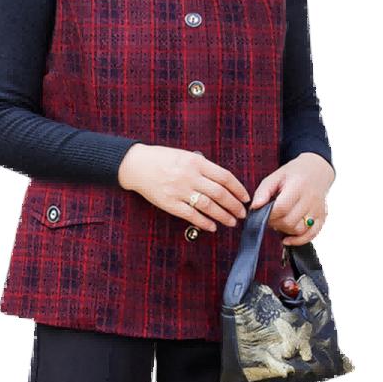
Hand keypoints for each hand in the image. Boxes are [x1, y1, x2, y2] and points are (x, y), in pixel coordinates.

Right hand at [117, 144, 250, 231]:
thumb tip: (222, 180)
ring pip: (208, 206)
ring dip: (223, 216)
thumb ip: (202, 165)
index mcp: (195, 162)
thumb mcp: (184, 154)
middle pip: (219, 193)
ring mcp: (179, 190)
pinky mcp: (169, 203)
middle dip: (234, 205)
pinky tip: (213, 226)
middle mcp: (189, 176)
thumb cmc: (161, 158)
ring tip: (232, 222)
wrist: (137, 165)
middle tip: (242, 213)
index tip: (245, 197)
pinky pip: (191, 215)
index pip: (224, 176)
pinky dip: (204, 222)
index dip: (238, 188)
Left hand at [248, 153, 333, 244]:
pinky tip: (287, 239)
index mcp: (298, 186)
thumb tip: (255, 207)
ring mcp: (318, 210)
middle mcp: (311, 199)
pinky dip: (298, 240)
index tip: (262, 212)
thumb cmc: (293, 174)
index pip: (282, 208)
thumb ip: (263, 191)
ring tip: (279, 221)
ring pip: (299, 230)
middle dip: (275, 223)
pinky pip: (311, 235)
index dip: (268, 214)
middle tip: (269, 217)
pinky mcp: (323, 217)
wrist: (316, 170)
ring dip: (285, 230)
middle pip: (289, 221)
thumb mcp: (275, 176)